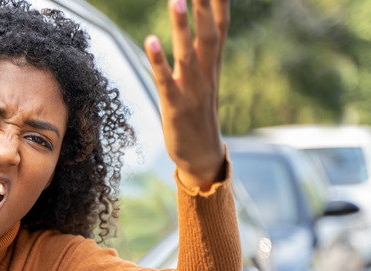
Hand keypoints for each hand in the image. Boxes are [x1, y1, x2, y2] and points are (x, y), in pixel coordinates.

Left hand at [144, 0, 228, 190]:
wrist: (201, 155)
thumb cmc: (198, 113)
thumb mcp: (203, 78)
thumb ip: (201, 50)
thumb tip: (200, 22)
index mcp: (213, 66)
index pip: (220, 26)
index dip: (220, 3)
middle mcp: (207, 75)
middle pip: (209, 34)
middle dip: (206, 6)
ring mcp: (192, 91)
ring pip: (188, 54)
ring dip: (182, 27)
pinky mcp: (175, 107)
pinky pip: (166, 80)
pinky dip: (159, 61)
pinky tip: (150, 41)